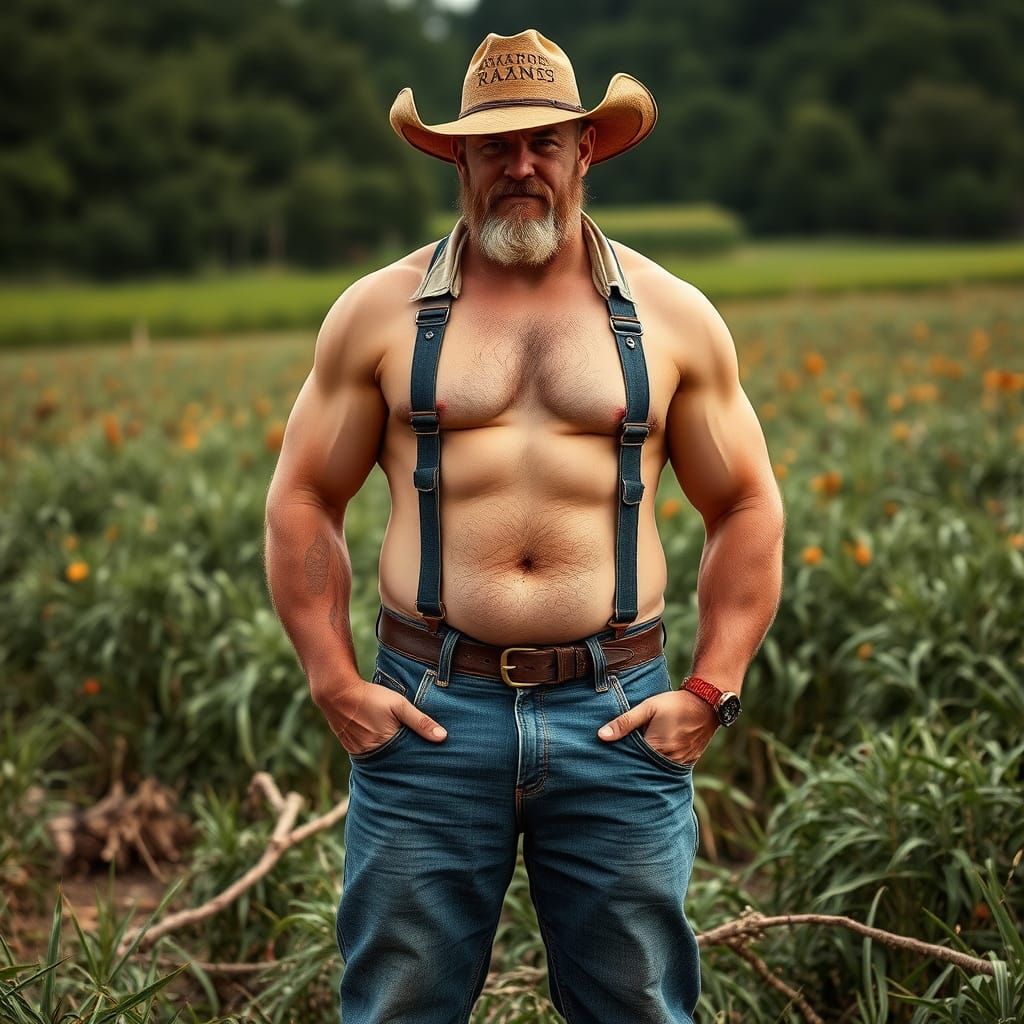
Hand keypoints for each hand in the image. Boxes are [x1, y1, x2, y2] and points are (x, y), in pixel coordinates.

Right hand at [312, 677, 447, 755]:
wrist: (338, 692)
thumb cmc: (371, 697)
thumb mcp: (399, 705)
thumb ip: (421, 721)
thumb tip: (443, 737)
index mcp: (386, 747)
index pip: (407, 759)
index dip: (416, 758)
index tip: (428, 759)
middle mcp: (371, 754)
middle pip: (393, 761)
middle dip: (404, 760)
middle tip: (416, 756)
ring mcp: (359, 752)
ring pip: (381, 759)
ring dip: (390, 755)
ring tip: (400, 751)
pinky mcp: (351, 747)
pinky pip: (368, 754)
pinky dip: (377, 751)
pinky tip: (383, 744)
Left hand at [598, 689, 718, 763]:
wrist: (706, 703)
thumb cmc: (674, 704)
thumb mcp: (647, 708)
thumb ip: (625, 722)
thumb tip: (601, 736)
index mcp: (656, 747)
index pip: (632, 762)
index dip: (621, 761)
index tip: (610, 762)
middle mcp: (669, 760)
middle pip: (645, 770)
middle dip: (633, 768)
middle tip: (618, 768)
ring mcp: (680, 762)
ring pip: (658, 771)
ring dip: (647, 768)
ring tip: (634, 767)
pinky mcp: (688, 761)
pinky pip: (670, 769)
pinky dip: (660, 767)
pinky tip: (652, 763)